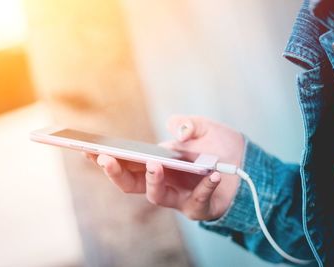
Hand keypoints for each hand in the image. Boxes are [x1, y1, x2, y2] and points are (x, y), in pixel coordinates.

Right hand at [87, 115, 243, 219]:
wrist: (247, 163)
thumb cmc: (220, 146)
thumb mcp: (204, 128)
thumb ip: (188, 124)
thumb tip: (175, 128)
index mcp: (156, 163)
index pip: (125, 163)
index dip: (105, 157)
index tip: (86, 147)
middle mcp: (163, 182)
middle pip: (130, 184)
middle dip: (115, 172)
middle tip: (105, 158)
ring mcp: (179, 196)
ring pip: (155, 196)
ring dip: (153, 180)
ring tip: (155, 164)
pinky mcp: (201, 207)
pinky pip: (197, 203)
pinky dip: (203, 188)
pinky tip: (210, 174)